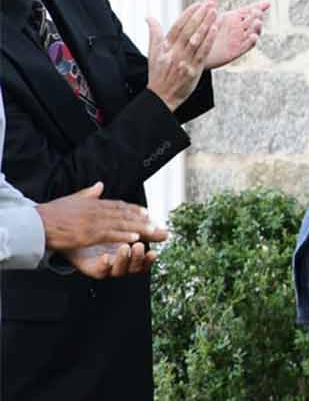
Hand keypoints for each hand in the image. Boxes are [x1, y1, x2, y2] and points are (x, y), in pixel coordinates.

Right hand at [35, 182, 159, 250]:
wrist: (35, 223)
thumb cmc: (51, 213)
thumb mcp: (72, 199)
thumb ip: (88, 193)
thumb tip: (100, 184)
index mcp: (93, 204)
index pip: (119, 205)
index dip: (134, 210)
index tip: (147, 213)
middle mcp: (96, 211)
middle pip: (125, 215)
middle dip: (143, 220)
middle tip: (159, 225)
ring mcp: (92, 222)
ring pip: (121, 224)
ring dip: (139, 228)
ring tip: (154, 231)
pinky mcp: (87, 234)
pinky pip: (109, 235)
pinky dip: (123, 235)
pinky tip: (135, 238)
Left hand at [67, 236, 162, 279]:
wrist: (76, 234)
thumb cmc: (103, 233)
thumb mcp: (127, 229)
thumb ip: (144, 231)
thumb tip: (166, 233)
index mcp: (130, 255)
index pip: (144, 262)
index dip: (149, 260)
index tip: (154, 252)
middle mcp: (120, 263)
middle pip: (134, 268)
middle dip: (137, 258)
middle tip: (138, 246)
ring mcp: (107, 267)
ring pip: (119, 271)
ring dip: (124, 260)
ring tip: (124, 247)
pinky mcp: (92, 268)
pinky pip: (100, 271)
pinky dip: (105, 265)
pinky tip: (106, 256)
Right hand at [146, 0, 219, 110]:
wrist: (162, 97)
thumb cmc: (158, 74)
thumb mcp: (152, 54)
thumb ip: (154, 34)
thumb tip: (148, 17)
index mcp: (165, 48)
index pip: (178, 27)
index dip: (188, 14)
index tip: (197, 4)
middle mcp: (175, 52)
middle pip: (189, 31)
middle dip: (199, 16)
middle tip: (209, 3)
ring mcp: (185, 61)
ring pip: (197, 39)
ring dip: (206, 24)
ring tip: (214, 12)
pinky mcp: (194, 69)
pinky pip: (203, 52)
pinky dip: (208, 40)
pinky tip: (214, 30)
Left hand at [205, 0, 268, 68]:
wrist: (195, 50)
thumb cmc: (201, 30)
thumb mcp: (207, 11)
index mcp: (234, 17)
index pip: (250, 10)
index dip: (259, 6)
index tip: (266, 3)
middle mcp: (239, 28)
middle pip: (253, 20)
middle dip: (257, 16)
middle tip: (257, 11)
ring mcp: (239, 39)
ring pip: (253, 32)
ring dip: (257, 28)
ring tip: (257, 22)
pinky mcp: (237, 50)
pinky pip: (247, 46)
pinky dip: (251, 42)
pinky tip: (253, 37)